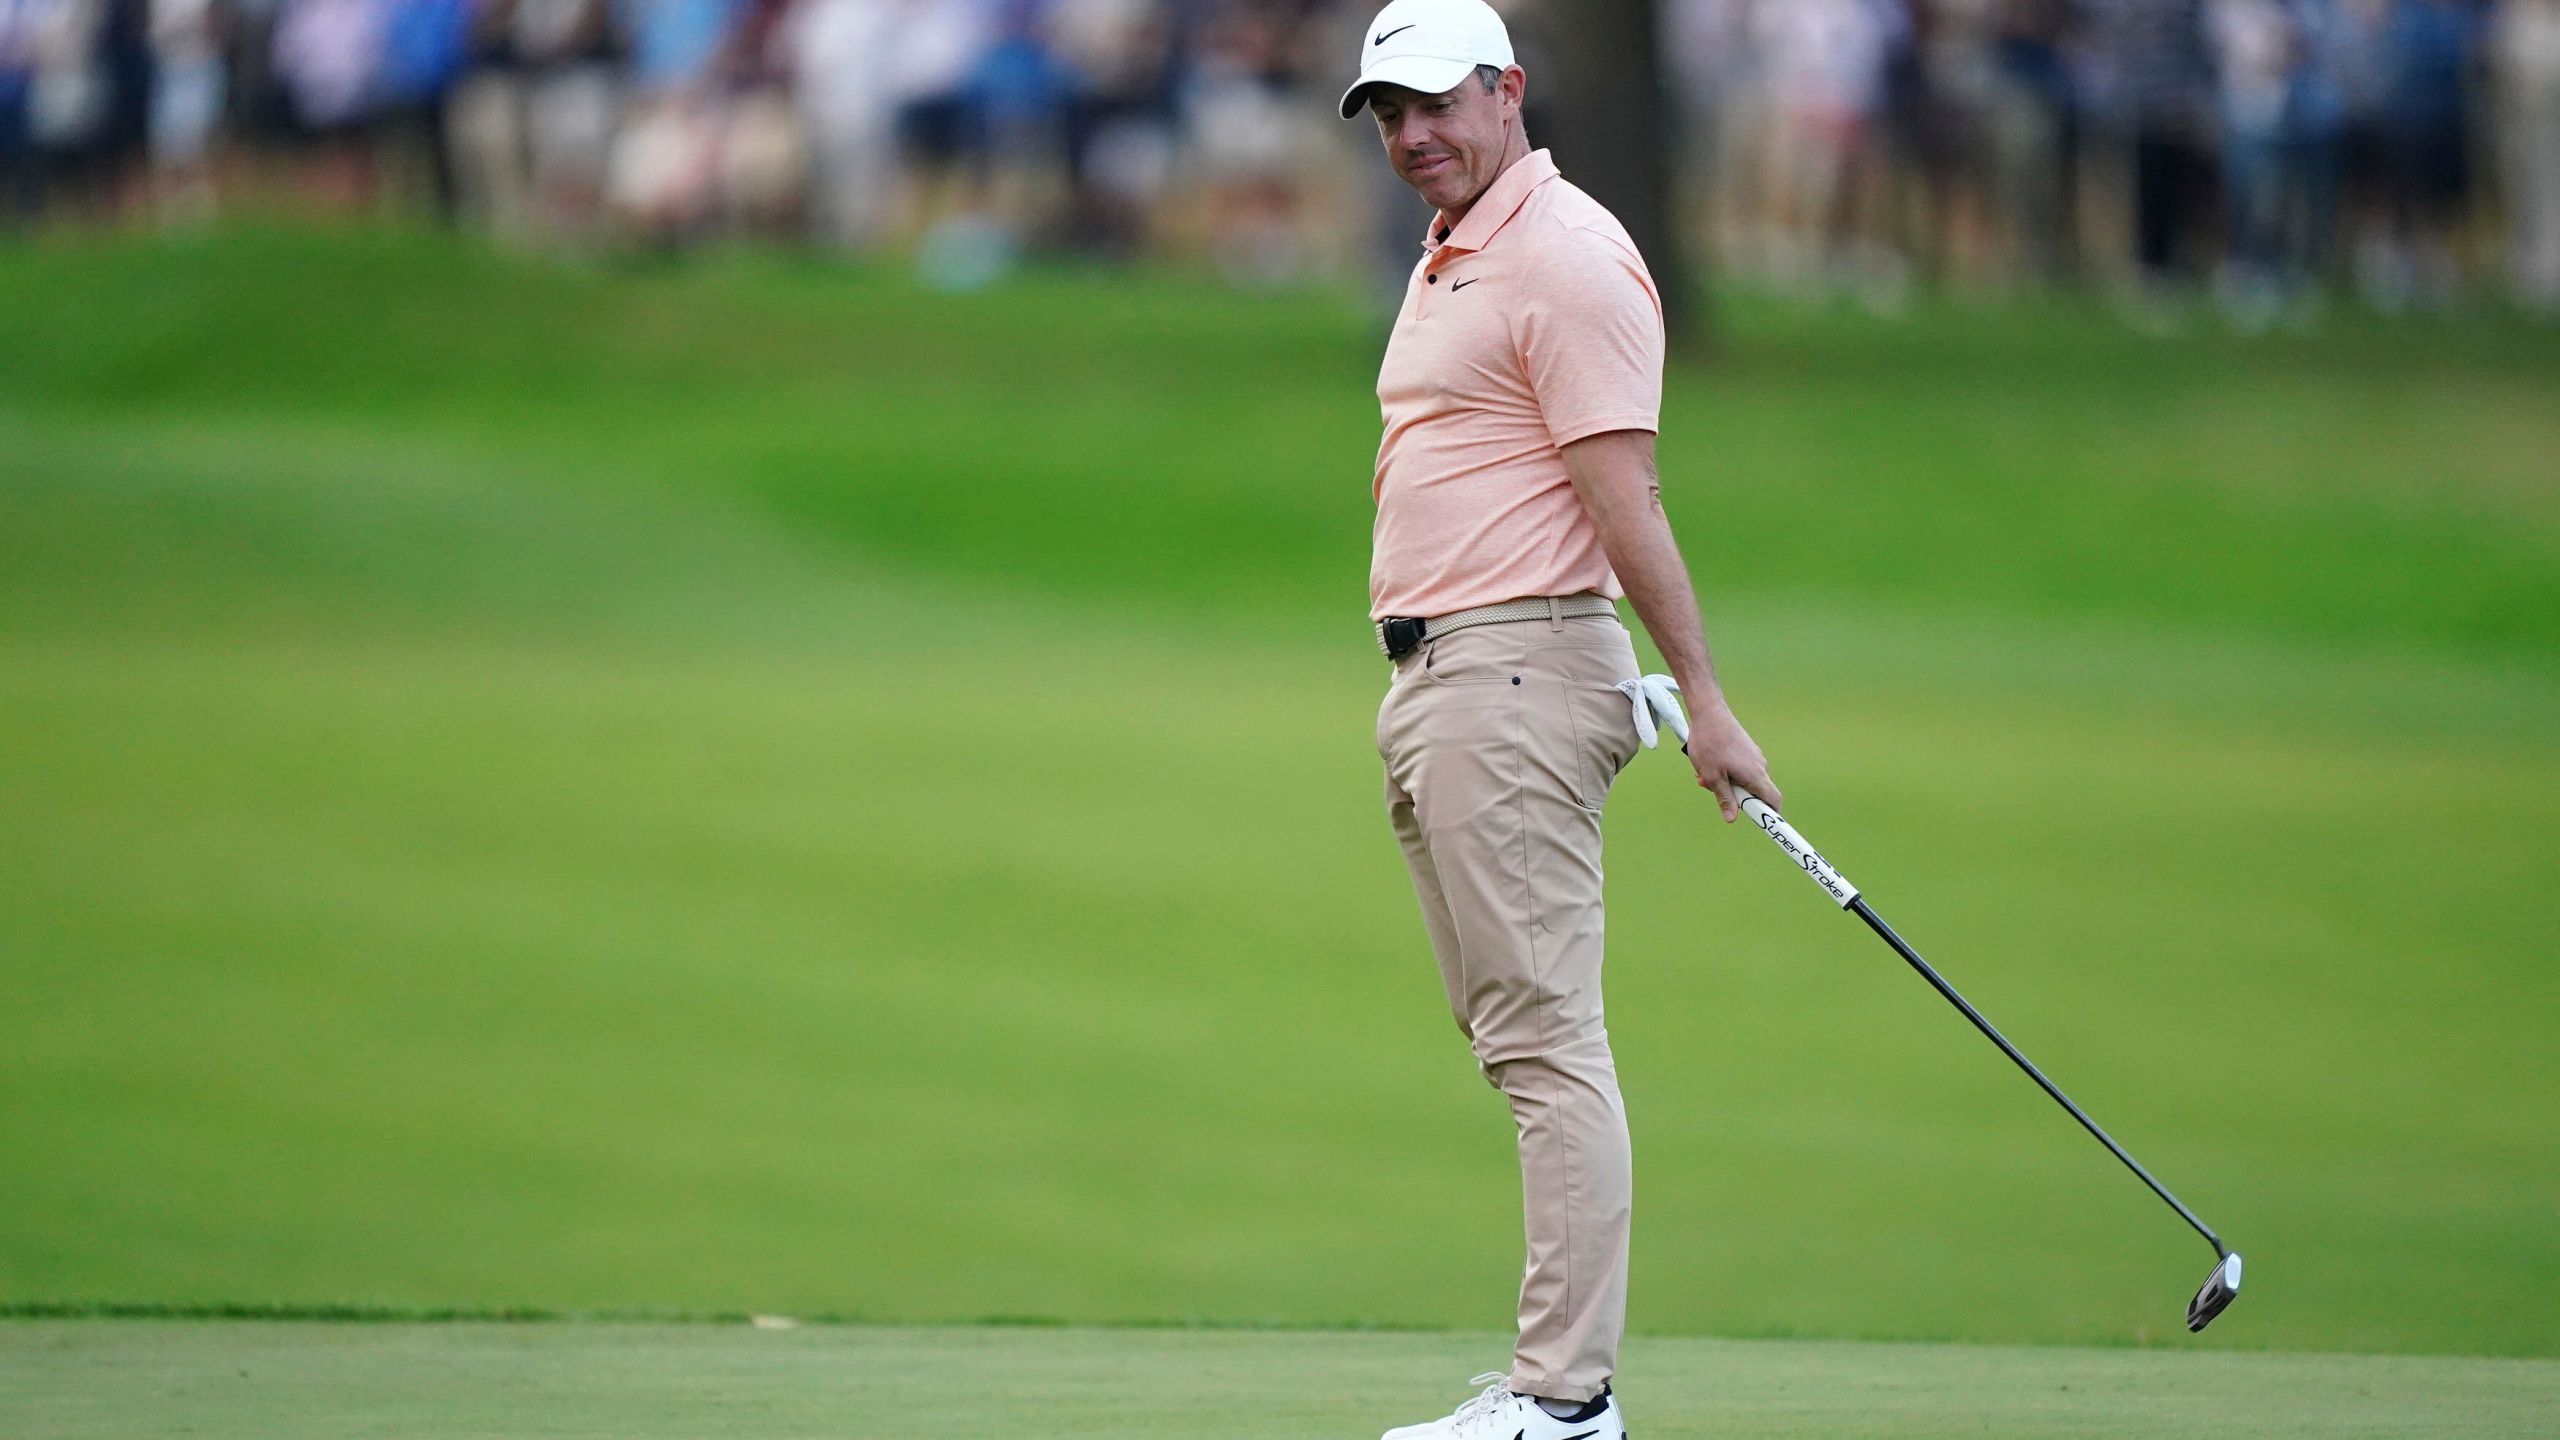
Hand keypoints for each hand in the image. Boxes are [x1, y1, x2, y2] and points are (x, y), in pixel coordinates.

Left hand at [1680, 691, 1778, 822]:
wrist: (1709, 712)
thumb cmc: (1710, 744)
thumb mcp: (1713, 777)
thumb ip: (1724, 798)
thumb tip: (1732, 818)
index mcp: (1755, 775)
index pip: (1773, 800)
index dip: (1771, 814)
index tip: (1763, 823)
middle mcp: (1759, 766)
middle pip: (1754, 791)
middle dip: (1734, 796)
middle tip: (1712, 790)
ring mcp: (1753, 756)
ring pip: (1742, 779)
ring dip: (1725, 782)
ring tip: (1703, 774)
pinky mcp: (1745, 748)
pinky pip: (1739, 767)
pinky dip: (1725, 770)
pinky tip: (1707, 764)